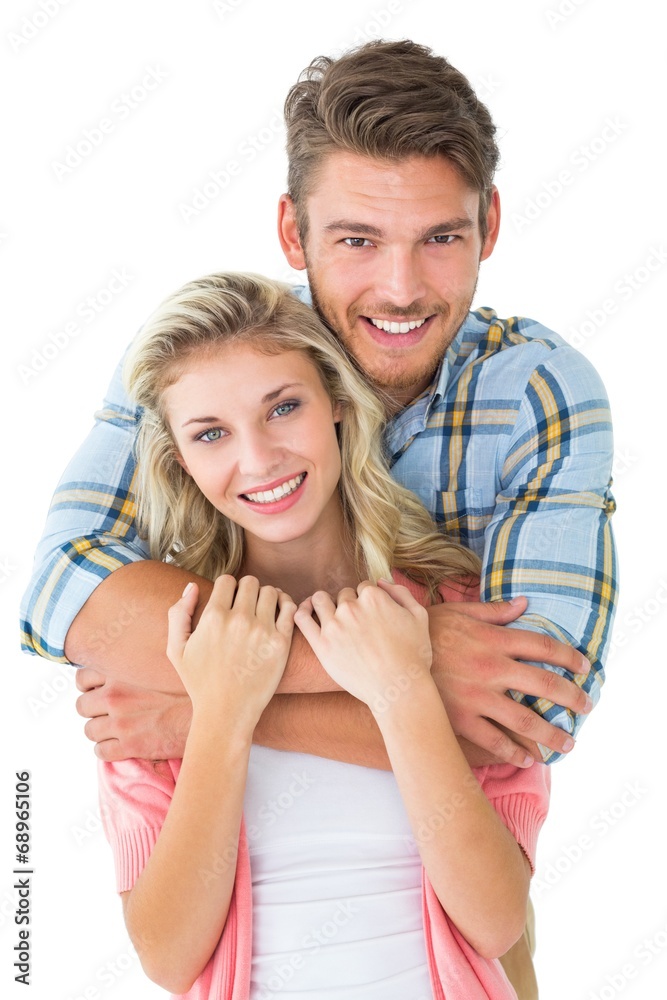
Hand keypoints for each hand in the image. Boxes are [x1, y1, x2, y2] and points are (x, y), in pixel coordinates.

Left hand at [75, 668, 191, 759]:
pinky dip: (108, 750)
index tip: (99, 691)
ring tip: (117, 731)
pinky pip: (101, 752)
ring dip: (101, 732)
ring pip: (89, 731)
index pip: (82, 678)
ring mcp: (121, 722)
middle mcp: (116, 696)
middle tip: (108, 713)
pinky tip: (122, 746)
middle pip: (82, 706)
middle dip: (93, 710)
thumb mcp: (160, 664)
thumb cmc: (188, 688)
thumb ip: (137, 664)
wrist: (208, 712)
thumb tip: (126, 666)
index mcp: (122, 672)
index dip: (88, 687)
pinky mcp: (129, 746)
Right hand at [167, 575, 295, 725]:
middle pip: (250, 582)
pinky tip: (278, 614)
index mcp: (213, 617)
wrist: (226, 713)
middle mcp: (239, 620)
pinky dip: (285, 605)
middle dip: (247, 590)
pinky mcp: (281, 643)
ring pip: (271, 592)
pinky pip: (289, 608)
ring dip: (266, 597)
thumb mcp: (176, 649)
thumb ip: (178, 614)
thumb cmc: (200, 682)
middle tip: (246, 606)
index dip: (227, 588)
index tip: (229, 601)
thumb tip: (192, 585)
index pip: (227, 580)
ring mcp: (262, 631)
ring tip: (262, 610)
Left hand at [294, 580, 432, 713]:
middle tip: (356, 624)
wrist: (398, 689)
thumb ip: (401, 592)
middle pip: (343, 595)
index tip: (370, 615)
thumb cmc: (413, 655)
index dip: (368, 600)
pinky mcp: (321, 645)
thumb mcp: (419, 616)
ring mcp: (334, 625)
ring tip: (332, 617)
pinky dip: (302, 610)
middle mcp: (352, 607)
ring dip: (326, 604)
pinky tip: (307, 613)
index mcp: (374, 597)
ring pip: (320, 599)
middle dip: (350, 605)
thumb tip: (381, 581)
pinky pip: (302, 618)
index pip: (363, 587)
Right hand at [427, 597, 592, 764]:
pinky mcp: (460, 719)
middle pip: (544, 684)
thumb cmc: (425, 631)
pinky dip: (514, 753)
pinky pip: (494, 741)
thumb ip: (494, 611)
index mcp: (493, 639)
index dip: (569, 657)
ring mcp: (477, 696)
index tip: (585, 667)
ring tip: (568, 743)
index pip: (543, 647)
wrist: (389, 658)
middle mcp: (491, 668)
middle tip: (587, 707)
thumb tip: (524, 604)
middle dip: (572, 698)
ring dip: (551, 735)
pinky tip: (527, 759)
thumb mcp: (459, 612)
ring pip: (525, 721)